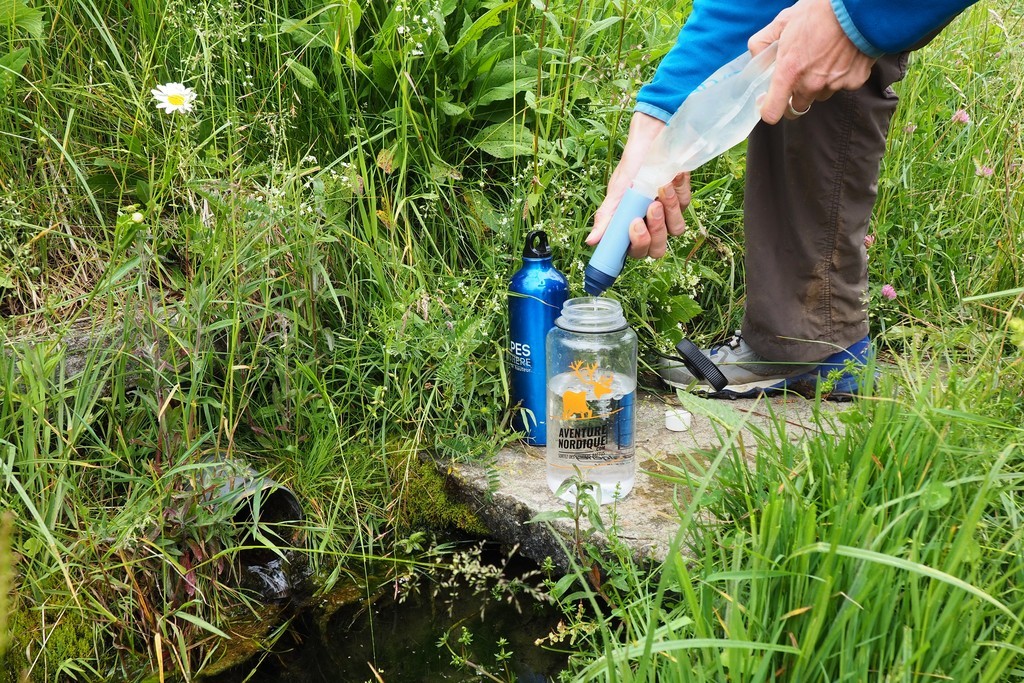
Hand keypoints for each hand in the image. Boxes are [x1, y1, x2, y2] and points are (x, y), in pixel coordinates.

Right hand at [588, 112, 690, 259]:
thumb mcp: (617, 191)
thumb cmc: (631, 166)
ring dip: (670, 209)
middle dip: (656, 230)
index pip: (637, 251)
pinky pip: (685, 205)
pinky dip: (677, 189)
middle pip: (658, 248)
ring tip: (661, 187)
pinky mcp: (683, 199)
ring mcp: (669, 214)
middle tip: (651, 207)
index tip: (634, 224)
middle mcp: (651, 225)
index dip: (638, 244)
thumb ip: (607, 217)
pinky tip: (670, 176)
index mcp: (632, 228)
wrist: (651, 139)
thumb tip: (591, 241)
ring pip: (676, 229)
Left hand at [749, 0, 876, 123]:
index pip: (772, 112)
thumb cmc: (819, 11)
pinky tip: (842, 55)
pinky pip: (842, 86)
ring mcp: (834, 84)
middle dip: (795, 93)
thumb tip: (756, 59)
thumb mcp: (782, 21)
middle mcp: (810, 84)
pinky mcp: (854, 81)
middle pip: (797, 105)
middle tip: (800, 71)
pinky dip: (840, 76)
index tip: (769, 102)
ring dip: (818, 84)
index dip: (768, 109)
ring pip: (820, 95)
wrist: (858, 6)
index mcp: (789, 72)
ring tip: (823, 58)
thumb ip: (762, 43)